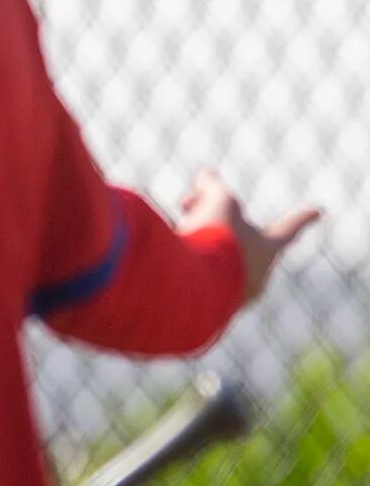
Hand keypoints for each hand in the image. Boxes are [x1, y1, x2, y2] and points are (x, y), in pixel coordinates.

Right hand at [177, 167, 318, 303]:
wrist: (186, 286)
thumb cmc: (213, 241)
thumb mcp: (216, 202)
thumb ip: (213, 186)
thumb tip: (206, 174)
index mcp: (268, 251)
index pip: (289, 228)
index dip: (302, 217)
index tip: (319, 211)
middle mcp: (255, 277)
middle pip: (241, 243)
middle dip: (218, 224)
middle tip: (189, 208)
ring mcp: (231, 297)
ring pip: (217, 263)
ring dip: (198, 245)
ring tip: (176, 234)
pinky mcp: (205, 311)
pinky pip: (198, 283)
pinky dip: (183, 267)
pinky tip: (166, 260)